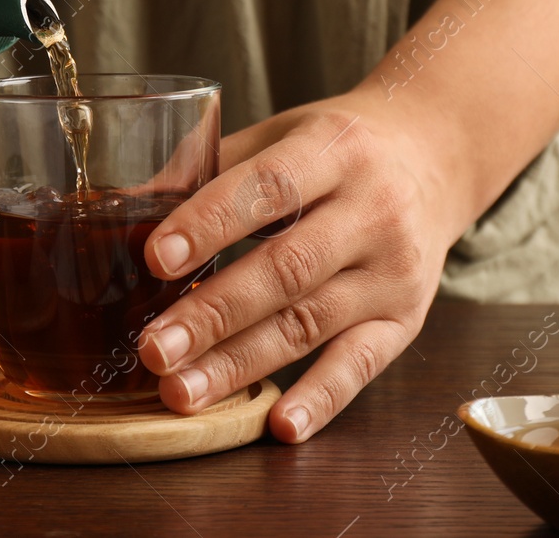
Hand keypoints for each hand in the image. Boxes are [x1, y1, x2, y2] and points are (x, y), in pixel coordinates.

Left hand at [137, 91, 457, 441]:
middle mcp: (372, 211)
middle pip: (287, 269)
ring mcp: (393, 271)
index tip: (154, 259)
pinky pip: (361, 365)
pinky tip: (277, 424)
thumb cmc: (339, 145)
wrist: (438, 155)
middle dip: (213, 314)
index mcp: (335, 149)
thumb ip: (209, 167)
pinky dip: (321, 399)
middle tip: (151, 348)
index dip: (210, 223)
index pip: (269, 188)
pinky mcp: (406, 320)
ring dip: (241, 364)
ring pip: (310, 323)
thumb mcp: (282, 133)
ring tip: (179, 390)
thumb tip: (121, 205)